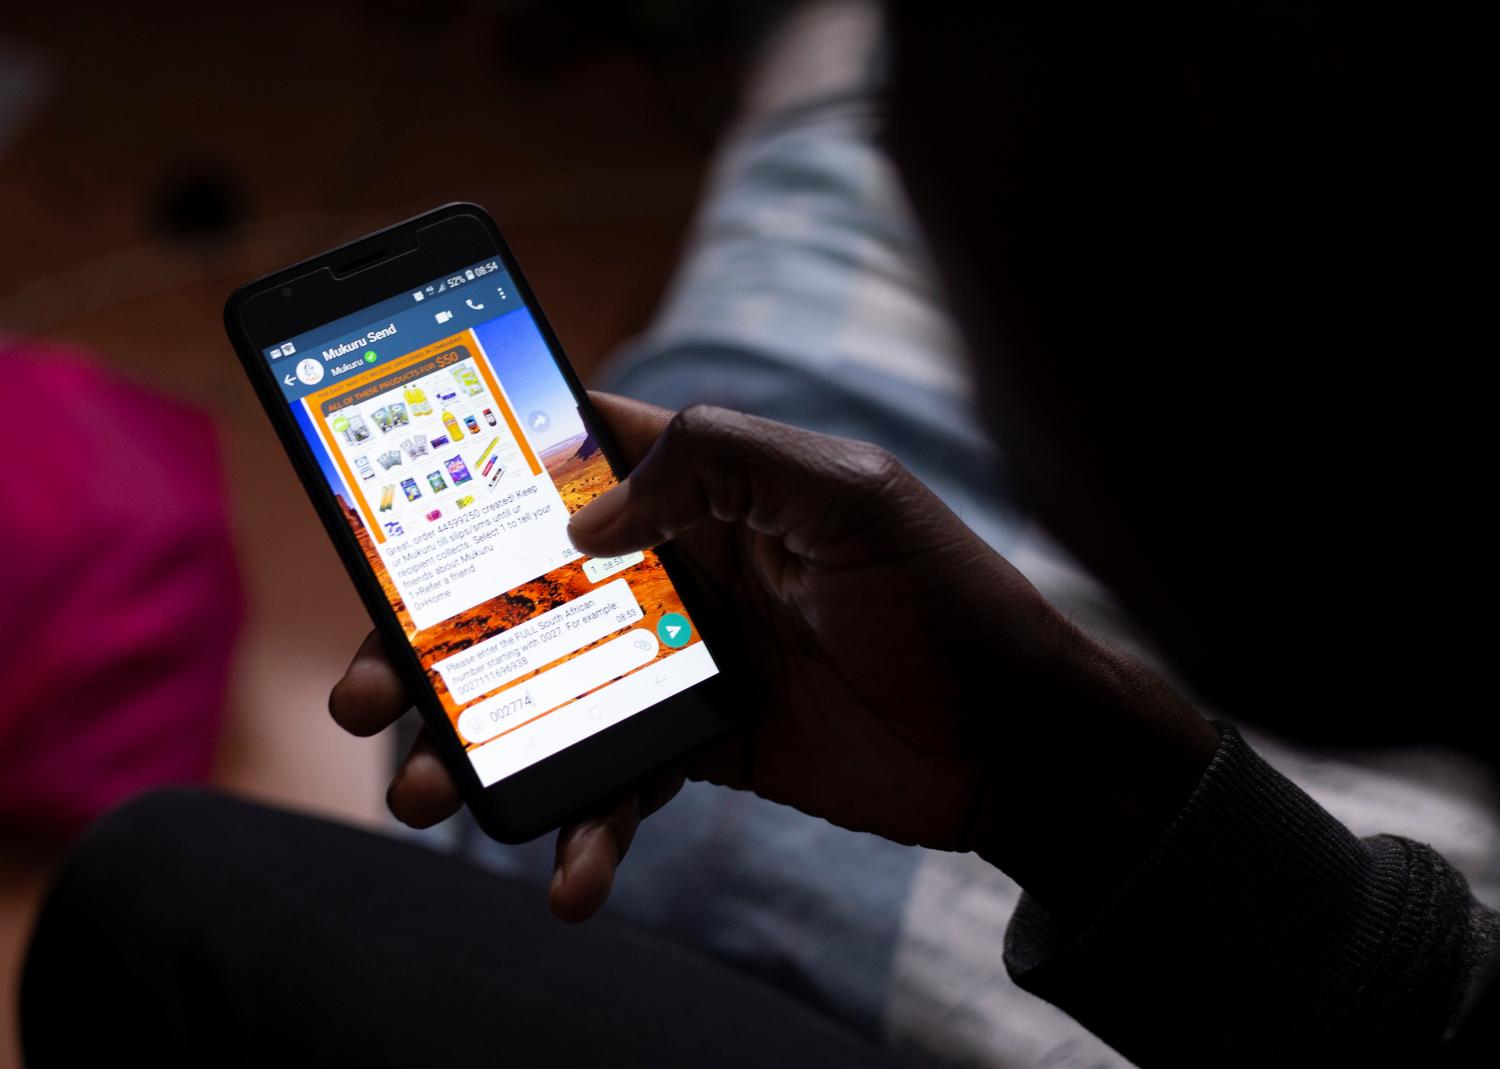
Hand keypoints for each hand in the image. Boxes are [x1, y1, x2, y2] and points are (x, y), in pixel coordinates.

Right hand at [331, 394, 1217, 922]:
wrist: (1016, 739)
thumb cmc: (943, 597)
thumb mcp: (846, 494)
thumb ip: (718, 463)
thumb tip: (582, 516)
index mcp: (703, 490)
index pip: (565, 457)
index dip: (471, 470)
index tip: (380, 504)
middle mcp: (675, 570)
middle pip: (518, 594)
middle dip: (426, 641)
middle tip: (360, 690)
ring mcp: (681, 664)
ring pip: (544, 698)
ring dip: (473, 748)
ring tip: (419, 795)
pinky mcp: (703, 749)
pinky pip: (618, 786)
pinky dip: (585, 833)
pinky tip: (568, 880)